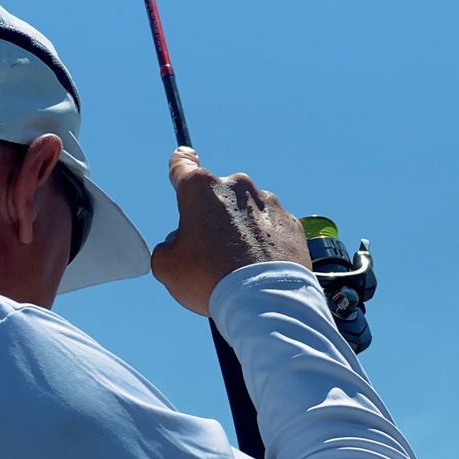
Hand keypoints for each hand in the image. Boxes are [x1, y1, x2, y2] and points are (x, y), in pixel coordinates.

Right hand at [151, 147, 311, 314]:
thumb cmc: (209, 279)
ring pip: (248, 213)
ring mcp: (268, 203)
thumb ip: (168, 246)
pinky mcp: (291, 223)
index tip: (183, 158)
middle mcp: (237, 187)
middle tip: (211, 251)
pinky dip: (266, 243)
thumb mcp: (167, 265)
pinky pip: (273, 229)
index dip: (180, 164)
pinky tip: (260, 267)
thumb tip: (180, 243)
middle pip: (219, 197)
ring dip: (242, 231)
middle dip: (214, 217)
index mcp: (201, 189)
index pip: (183, 165)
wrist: (263, 299)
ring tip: (239, 266)